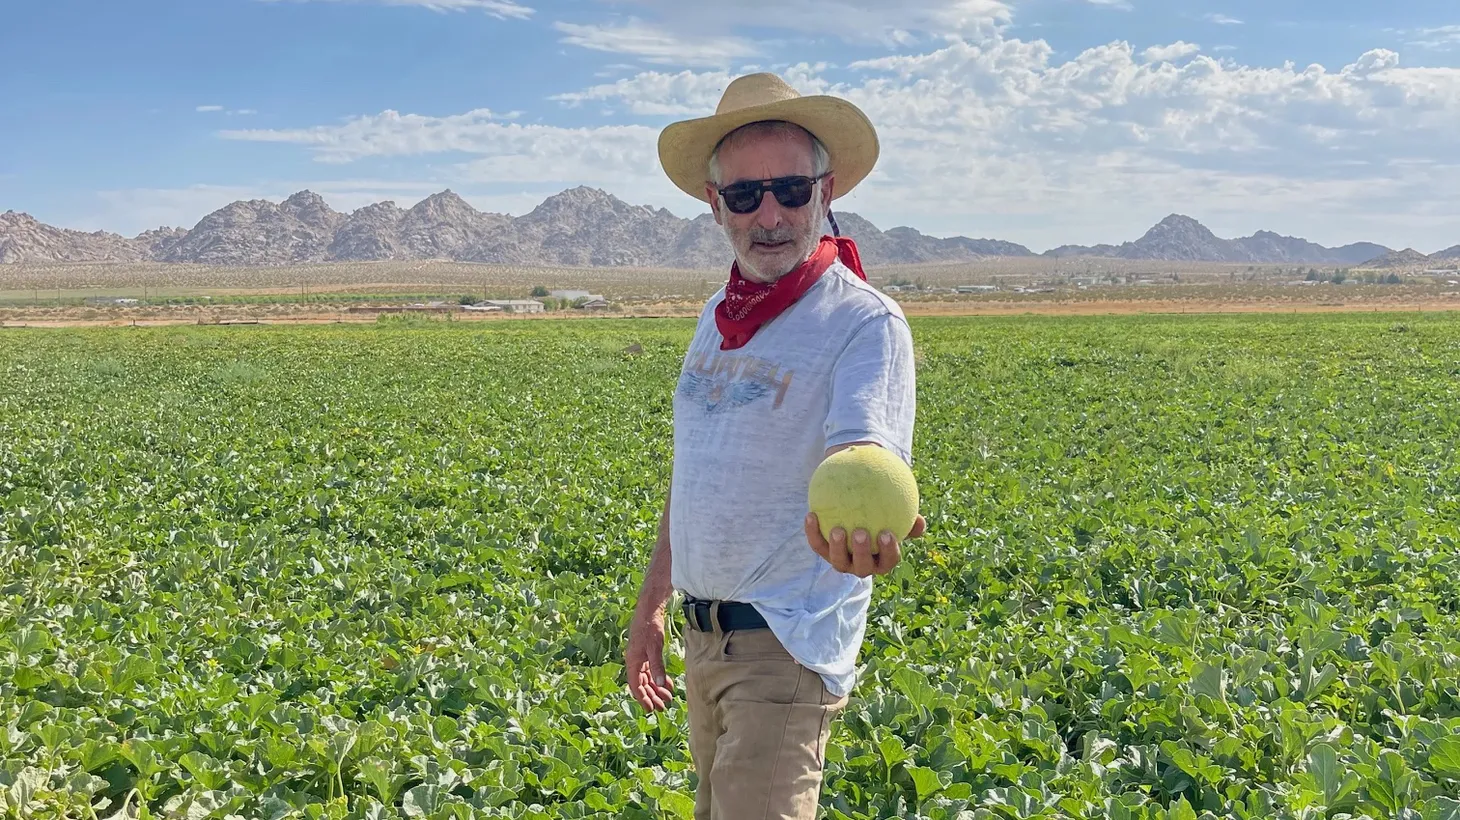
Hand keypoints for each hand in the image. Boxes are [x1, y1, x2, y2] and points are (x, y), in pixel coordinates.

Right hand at [625, 606, 673, 711]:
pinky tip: (668, 684)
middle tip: (663, 707)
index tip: (651, 709)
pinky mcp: (646, 652)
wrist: (650, 610)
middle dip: (652, 696)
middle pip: (642, 684)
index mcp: (632, 661)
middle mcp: (634, 661)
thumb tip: (660, 684)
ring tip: (668, 698)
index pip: (636, 685)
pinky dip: (659, 678)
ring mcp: (640, 657)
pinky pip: (651, 670)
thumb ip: (657, 666)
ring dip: (657, 688)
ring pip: (648, 678)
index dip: (643, 698)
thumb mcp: (654, 647)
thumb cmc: (650, 627)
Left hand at [805, 513, 925, 577]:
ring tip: (837, 529)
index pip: (888, 560)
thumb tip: (920, 521)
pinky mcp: (824, 554)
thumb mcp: (896, 516)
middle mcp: (862, 566)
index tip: (887, 533)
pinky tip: (811, 514)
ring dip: (838, 547)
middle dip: (862, 553)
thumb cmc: (881, 516)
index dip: (888, 551)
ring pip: (839, 562)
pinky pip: (818, 545)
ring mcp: (842, 562)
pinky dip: (813, 532)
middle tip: (860, 532)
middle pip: (863, 567)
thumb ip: (908, 518)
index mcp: (882, 560)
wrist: (854, 516)